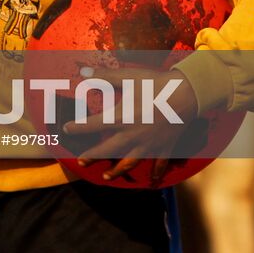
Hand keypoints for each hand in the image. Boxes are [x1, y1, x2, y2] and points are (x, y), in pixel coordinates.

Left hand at [63, 68, 198, 184]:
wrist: (187, 95)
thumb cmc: (156, 84)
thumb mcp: (128, 77)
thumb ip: (105, 76)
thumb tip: (83, 71)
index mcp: (121, 118)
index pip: (93, 125)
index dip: (77, 127)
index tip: (66, 129)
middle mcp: (132, 135)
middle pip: (108, 150)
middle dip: (92, 156)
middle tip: (80, 162)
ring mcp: (149, 144)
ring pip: (129, 163)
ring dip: (116, 171)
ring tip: (106, 176)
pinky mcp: (164, 148)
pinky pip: (158, 165)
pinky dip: (155, 174)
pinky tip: (152, 181)